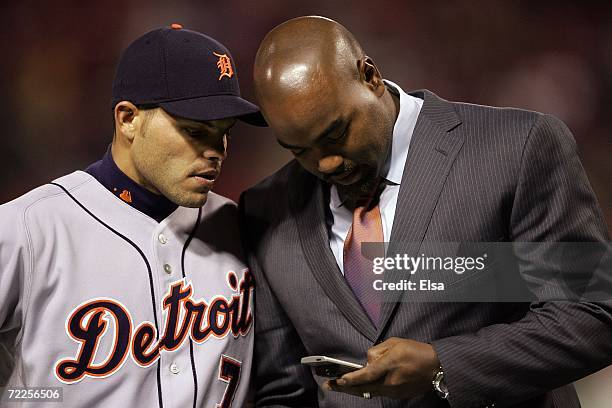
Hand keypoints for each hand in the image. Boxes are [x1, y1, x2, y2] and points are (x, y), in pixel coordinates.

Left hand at [323, 337, 439, 399]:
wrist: (436, 368)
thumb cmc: (416, 351)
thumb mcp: (395, 343)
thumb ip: (377, 351)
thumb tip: (367, 361)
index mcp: (390, 365)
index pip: (366, 374)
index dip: (351, 378)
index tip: (339, 379)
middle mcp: (390, 382)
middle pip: (363, 387)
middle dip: (344, 387)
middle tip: (329, 385)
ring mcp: (394, 391)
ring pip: (370, 391)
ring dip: (355, 388)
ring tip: (341, 386)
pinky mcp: (398, 395)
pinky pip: (379, 392)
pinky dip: (368, 389)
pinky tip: (360, 386)